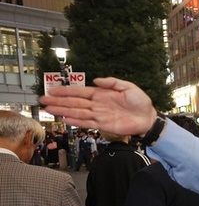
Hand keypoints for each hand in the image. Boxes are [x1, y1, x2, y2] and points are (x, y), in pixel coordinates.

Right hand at [41, 77, 157, 135]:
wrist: (148, 118)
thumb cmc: (140, 102)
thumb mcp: (128, 87)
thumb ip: (112, 82)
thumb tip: (96, 80)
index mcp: (101, 94)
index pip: (79, 92)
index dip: (65, 91)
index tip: (53, 90)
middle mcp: (97, 104)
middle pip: (74, 102)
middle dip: (58, 101)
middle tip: (43, 100)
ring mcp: (99, 115)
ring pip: (77, 112)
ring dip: (63, 111)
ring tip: (49, 109)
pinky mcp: (103, 125)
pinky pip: (86, 123)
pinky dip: (76, 121)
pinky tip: (65, 120)